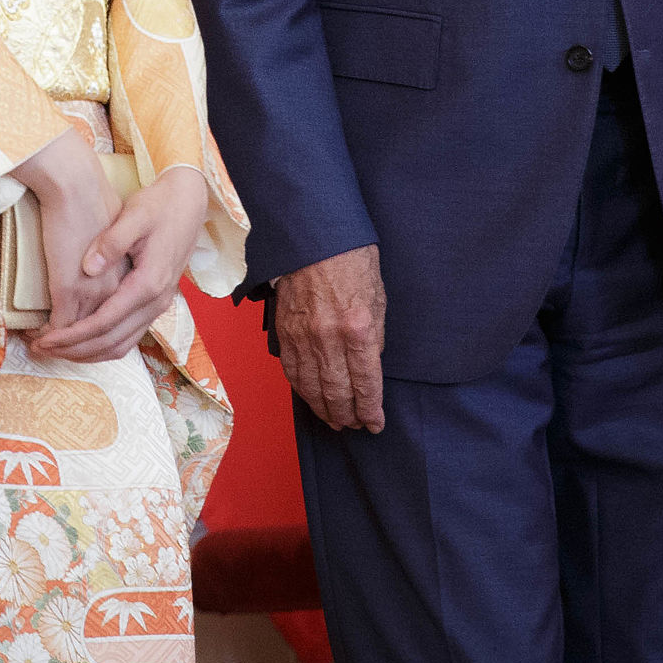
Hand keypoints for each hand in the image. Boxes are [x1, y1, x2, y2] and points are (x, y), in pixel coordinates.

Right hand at [12, 129, 124, 333]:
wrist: (75, 185)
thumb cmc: (90, 202)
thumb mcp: (113, 234)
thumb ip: (110, 259)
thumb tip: (96, 272)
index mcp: (127, 276)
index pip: (115, 320)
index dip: (93, 336)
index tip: (73, 339)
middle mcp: (114, 288)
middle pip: (98, 335)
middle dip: (73, 349)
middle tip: (50, 349)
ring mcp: (93, 290)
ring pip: (77, 336)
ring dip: (56, 345)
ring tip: (37, 344)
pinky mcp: (69, 288)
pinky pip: (58, 327)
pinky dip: (45, 335)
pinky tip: (31, 333)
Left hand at [30, 168, 209, 361]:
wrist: (189, 201)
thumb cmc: (159, 205)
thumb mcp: (135, 215)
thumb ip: (112, 241)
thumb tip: (88, 267)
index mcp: (149, 283)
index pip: (104, 322)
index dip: (73, 335)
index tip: (46, 339)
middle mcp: (156, 301)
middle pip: (111, 342)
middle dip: (74, 350)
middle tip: (42, 348)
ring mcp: (158, 305)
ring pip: (121, 345)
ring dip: (88, 353)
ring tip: (57, 349)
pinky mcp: (156, 302)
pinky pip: (128, 336)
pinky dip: (103, 345)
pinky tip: (83, 341)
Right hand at [275, 244, 385, 432]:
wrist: (316, 237)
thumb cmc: (353, 262)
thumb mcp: (378, 298)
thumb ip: (375, 336)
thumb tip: (370, 366)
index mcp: (358, 328)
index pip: (366, 383)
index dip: (371, 409)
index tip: (375, 423)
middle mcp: (329, 337)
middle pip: (338, 392)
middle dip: (349, 415)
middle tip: (355, 426)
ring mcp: (303, 336)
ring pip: (312, 388)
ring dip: (325, 410)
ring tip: (335, 421)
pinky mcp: (284, 331)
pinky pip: (292, 371)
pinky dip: (302, 390)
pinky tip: (311, 398)